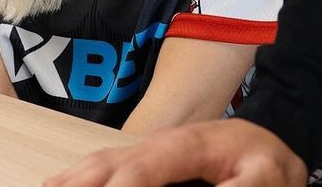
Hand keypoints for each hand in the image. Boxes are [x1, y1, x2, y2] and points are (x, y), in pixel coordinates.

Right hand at [43, 119, 308, 186]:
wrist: (266, 139)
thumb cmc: (264, 162)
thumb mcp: (264, 178)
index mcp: (186, 146)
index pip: (146, 165)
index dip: (125, 183)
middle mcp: (157, 146)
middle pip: (109, 164)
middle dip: (79, 183)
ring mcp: (146, 152)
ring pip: (98, 166)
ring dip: (68, 181)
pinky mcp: (142, 164)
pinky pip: (101, 169)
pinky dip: (75, 177)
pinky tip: (55, 184)